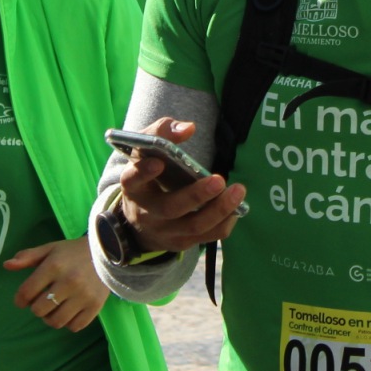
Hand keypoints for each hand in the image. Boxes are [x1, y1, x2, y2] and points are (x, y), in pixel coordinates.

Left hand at [6, 237, 107, 331]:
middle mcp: (68, 282)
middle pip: (39, 310)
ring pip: (56, 322)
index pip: (27, 292)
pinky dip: (68, 323)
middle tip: (41, 301)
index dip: (20, 299)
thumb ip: (27, 257)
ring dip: (50, 318)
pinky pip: (74, 326)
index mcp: (53, 266)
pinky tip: (69, 312)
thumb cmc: (73, 252)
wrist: (107, 252)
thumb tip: (6, 265)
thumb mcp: (50, 249)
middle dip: (36, 308)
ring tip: (53, 308)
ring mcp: (83, 296)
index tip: (22, 300)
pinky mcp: (95, 306)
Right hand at [117, 118, 245, 253]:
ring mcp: (164, 232)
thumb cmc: (149, 176)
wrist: (140, 220)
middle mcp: (146, 213)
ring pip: (193, 226)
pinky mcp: (181, 243)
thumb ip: (162, 133)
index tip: (159, 162)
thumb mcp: (146, 152)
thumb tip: (188, 128)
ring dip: (218, 210)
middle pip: (170, 208)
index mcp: (133, 187)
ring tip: (238, 191)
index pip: (133, 180)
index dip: (144, 172)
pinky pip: (206, 237)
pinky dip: (224, 223)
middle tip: (218, 180)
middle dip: (196, 196)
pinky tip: (236, 208)